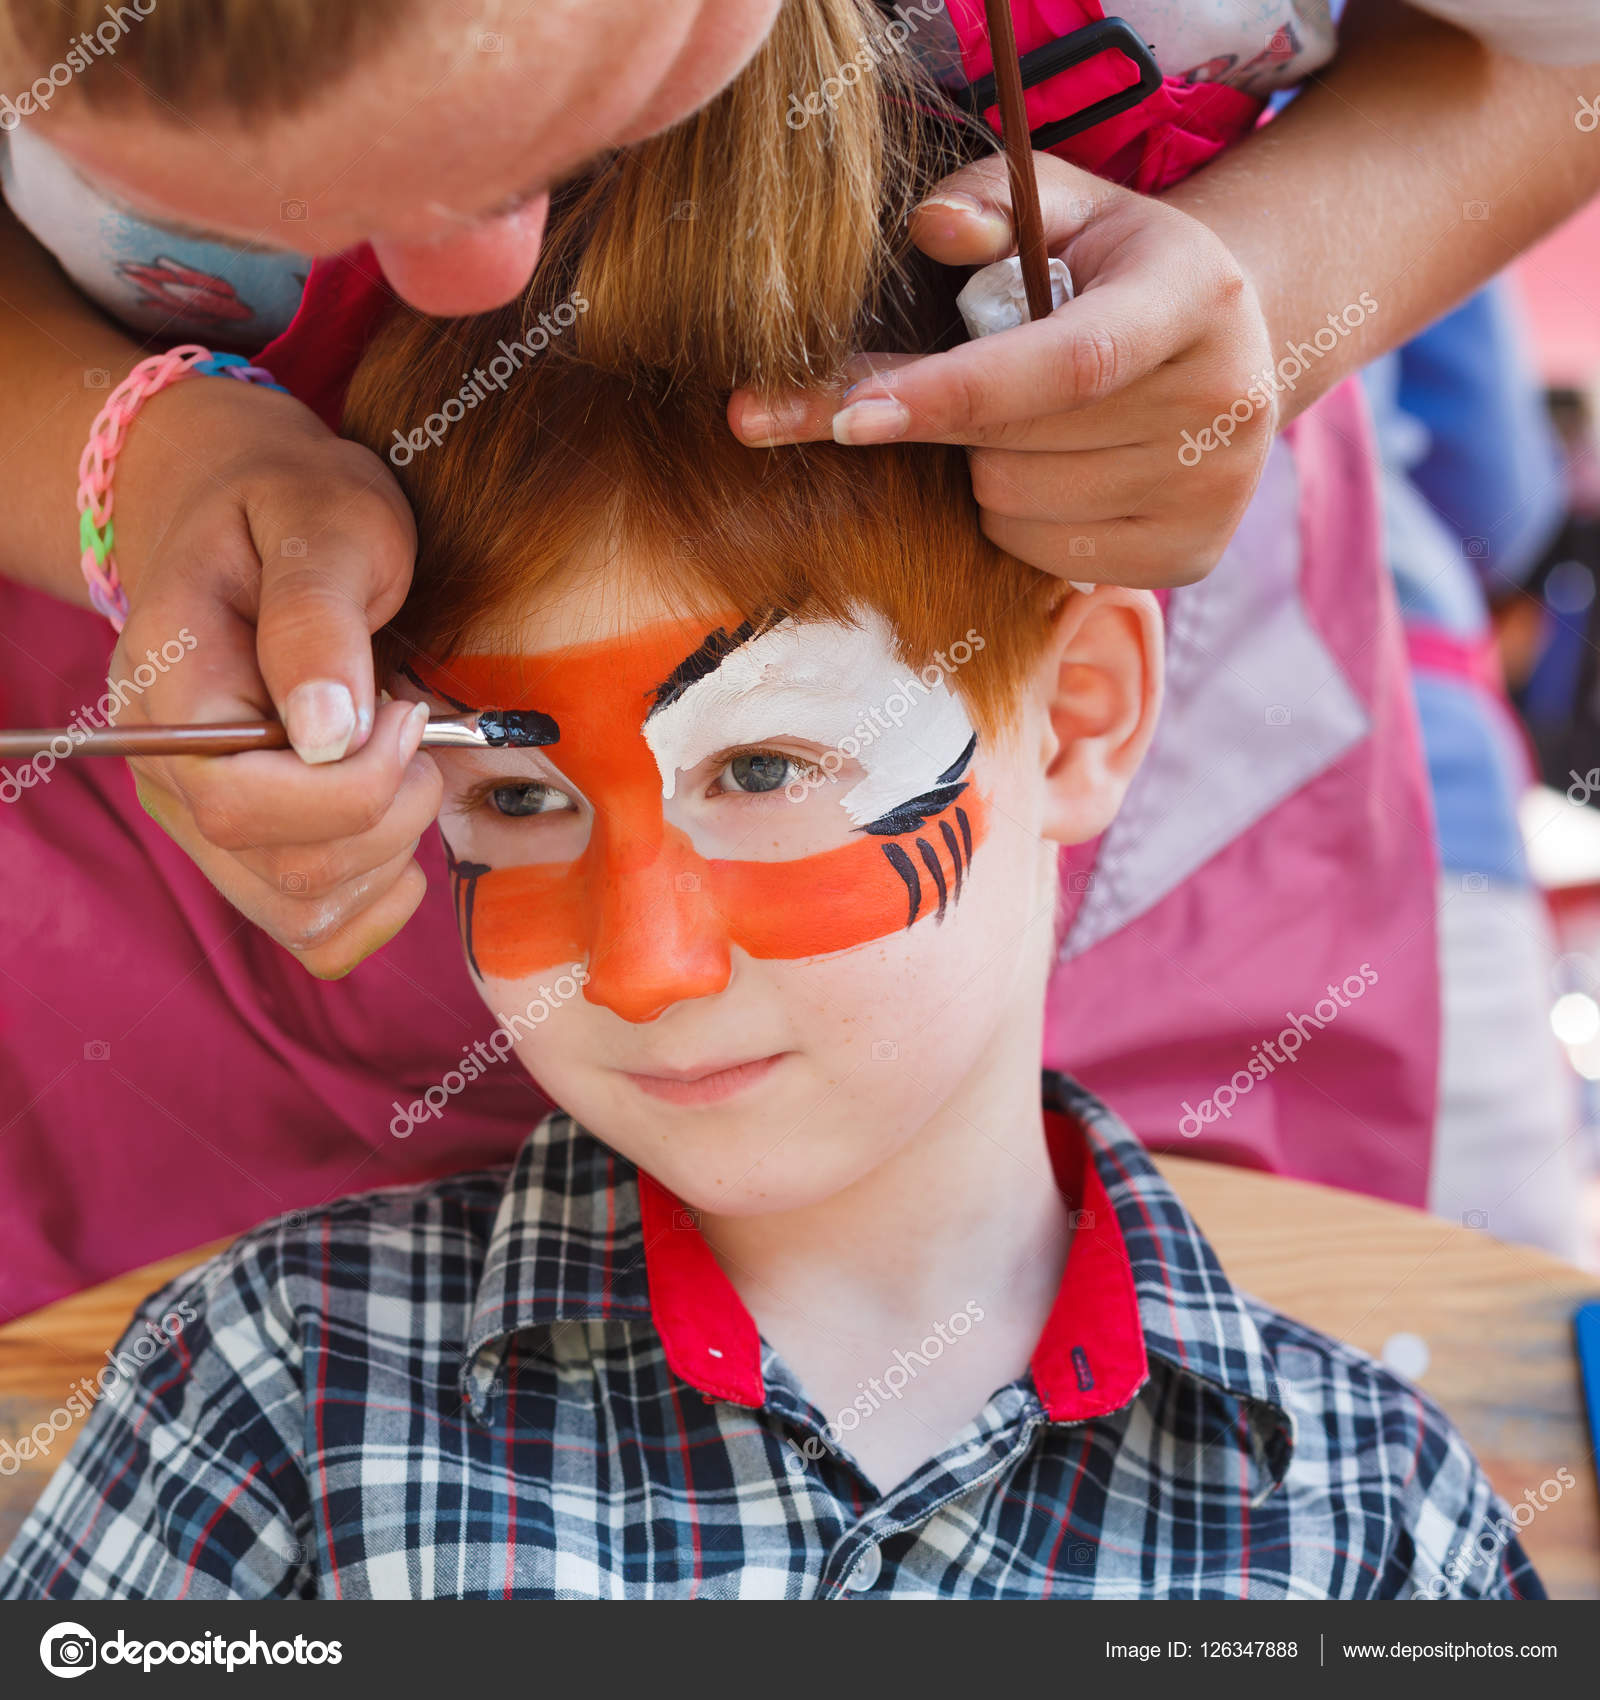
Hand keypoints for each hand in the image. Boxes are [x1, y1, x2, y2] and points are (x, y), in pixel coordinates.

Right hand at [107, 376, 438, 976]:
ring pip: (307, 911)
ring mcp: (203, 820)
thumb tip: (325, 736)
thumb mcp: (327, 523)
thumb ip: (317, 620)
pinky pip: (315, 934)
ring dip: (392, 853)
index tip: (404, 712)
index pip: (241, 803)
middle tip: (413, 727)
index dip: (353, 784)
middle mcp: (169, 773)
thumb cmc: (297, 511)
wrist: (260, 518)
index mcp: (170, 691)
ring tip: (404, 765)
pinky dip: (376, 908)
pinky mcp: (249, 849)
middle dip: (391, 812)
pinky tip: (401, 843)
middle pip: (288, 869)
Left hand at [728, 152, 1276, 586]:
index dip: (951, 392)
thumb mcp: (1067, 208)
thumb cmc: (1116, 270)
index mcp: (1194, 296)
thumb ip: (991, 197)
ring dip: (983, 465)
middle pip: (1018, 445)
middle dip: (947, 419)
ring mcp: (1211, 490)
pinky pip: (1040, 553)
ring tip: (1028, 419)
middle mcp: (1223, 400)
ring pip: (1014, 505)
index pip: (1066, 363)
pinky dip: (1016, 516)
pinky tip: (1055, 466)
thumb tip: (931, 226)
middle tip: (936, 389)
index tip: (848, 416)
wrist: (1232, 346)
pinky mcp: (1190, 555)